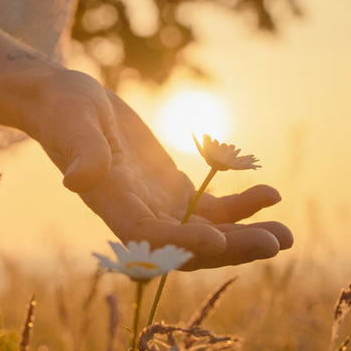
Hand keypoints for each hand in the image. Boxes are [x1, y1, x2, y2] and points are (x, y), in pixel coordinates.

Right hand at [29, 70, 291, 269]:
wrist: (63, 103)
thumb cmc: (64, 109)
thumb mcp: (73, 124)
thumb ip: (81, 152)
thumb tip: (76, 181)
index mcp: (112, 202)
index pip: (150, 235)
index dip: (183, 241)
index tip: (220, 238)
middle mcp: (136, 214)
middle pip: (188, 246)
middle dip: (232, 247)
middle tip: (276, 242)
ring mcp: (157, 205)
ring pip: (207, 233)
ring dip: (246, 235)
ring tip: (286, 235)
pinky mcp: (171, 190)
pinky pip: (211, 209)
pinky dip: (241, 207)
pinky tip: (270, 196)